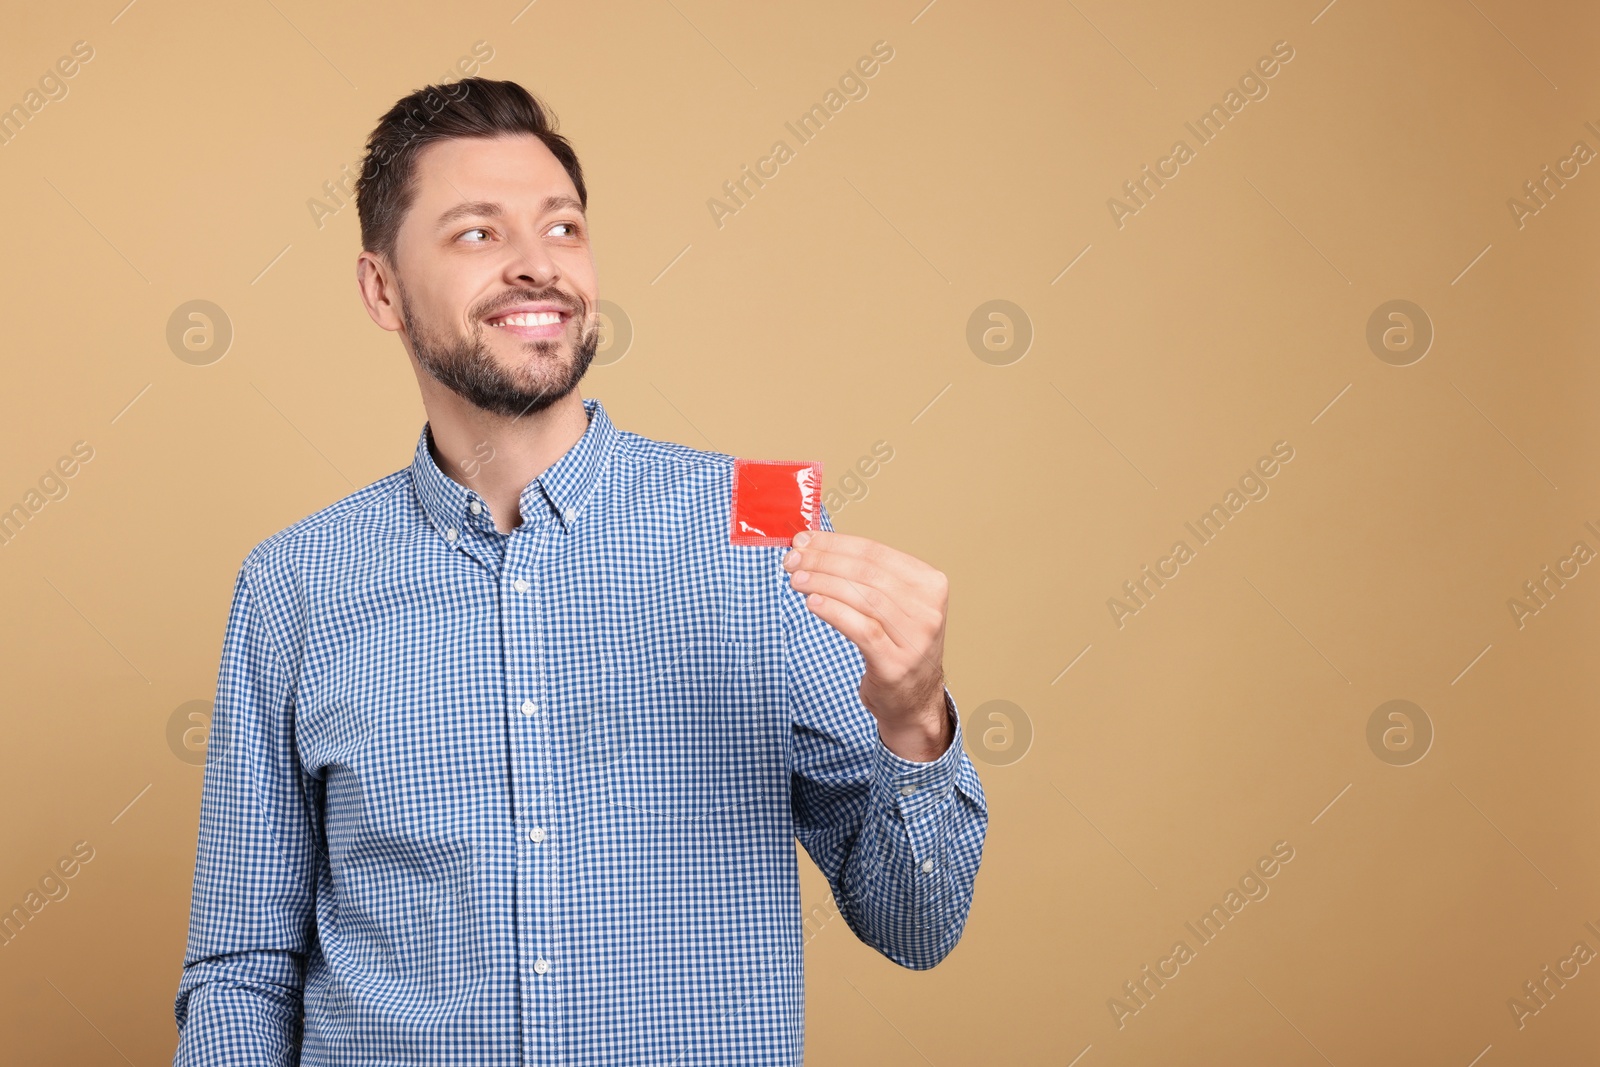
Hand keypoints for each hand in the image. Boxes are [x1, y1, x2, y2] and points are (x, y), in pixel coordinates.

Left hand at [783, 529, 953, 761]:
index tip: (804, 539)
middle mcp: (928, 609)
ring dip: (823, 583)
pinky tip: (812, 602)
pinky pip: (862, 629)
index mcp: (930, 584)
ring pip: (863, 598)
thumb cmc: (895, 645)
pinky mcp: (896, 663)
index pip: (876, 552)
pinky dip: (833, 611)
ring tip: (796, 579)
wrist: (913, 700)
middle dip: (824, 560)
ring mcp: (916, 638)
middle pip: (867, 572)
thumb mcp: (893, 605)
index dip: (835, 543)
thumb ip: (865, 577)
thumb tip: (814, 547)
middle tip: (792, 558)